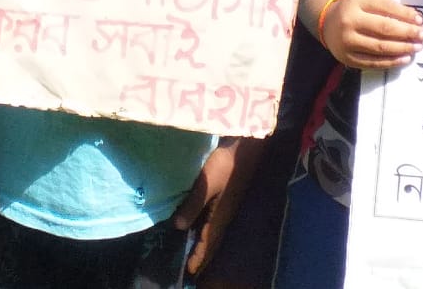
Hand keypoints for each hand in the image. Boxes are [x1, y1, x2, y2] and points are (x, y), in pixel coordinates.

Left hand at [171, 137, 263, 276]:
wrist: (244, 150)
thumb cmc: (225, 166)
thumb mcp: (206, 185)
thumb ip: (193, 205)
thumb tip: (178, 227)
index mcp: (219, 216)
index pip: (207, 243)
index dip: (198, 257)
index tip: (190, 272)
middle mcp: (223, 216)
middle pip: (211, 241)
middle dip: (202, 255)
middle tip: (192, 267)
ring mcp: (226, 207)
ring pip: (212, 231)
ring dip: (204, 243)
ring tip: (193, 251)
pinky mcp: (225, 198)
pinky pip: (213, 220)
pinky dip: (205, 229)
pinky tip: (199, 225)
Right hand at [320, 0, 422, 68]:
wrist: (326, 22)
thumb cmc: (354, 9)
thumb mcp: (366, 0)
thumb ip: (387, 7)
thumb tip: (415, 20)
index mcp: (356, 1)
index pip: (385, 7)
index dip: (404, 14)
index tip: (420, 20)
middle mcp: (349, 21)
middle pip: (384, 28)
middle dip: (407, 32)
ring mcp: (347, 41)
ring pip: (380, 47)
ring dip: (403, 48)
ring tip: (417, 47)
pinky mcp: (347, 58)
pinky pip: (373, 62)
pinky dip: (391, 61)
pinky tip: (405, 58)